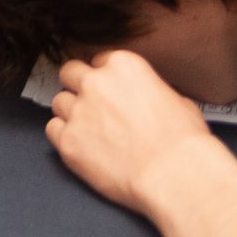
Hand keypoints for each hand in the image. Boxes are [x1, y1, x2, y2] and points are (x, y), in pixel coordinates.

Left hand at [46, 51, 217, 215]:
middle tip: (91, 106)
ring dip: (71, 113)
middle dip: (78, 87)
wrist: (175, 175)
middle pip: (69, 73)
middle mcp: (95, 83)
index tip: (109, 92)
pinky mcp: (69, 141)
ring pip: (59, 102)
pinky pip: (52, 130)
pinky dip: (63, 136)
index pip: (99, 61)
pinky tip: (81, 146)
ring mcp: (78, 111)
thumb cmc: (184, 143)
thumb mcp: (176, 99)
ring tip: (90, 131)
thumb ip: (148, 90)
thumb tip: (146, 99)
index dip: (105, 79)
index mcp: (122, 65)